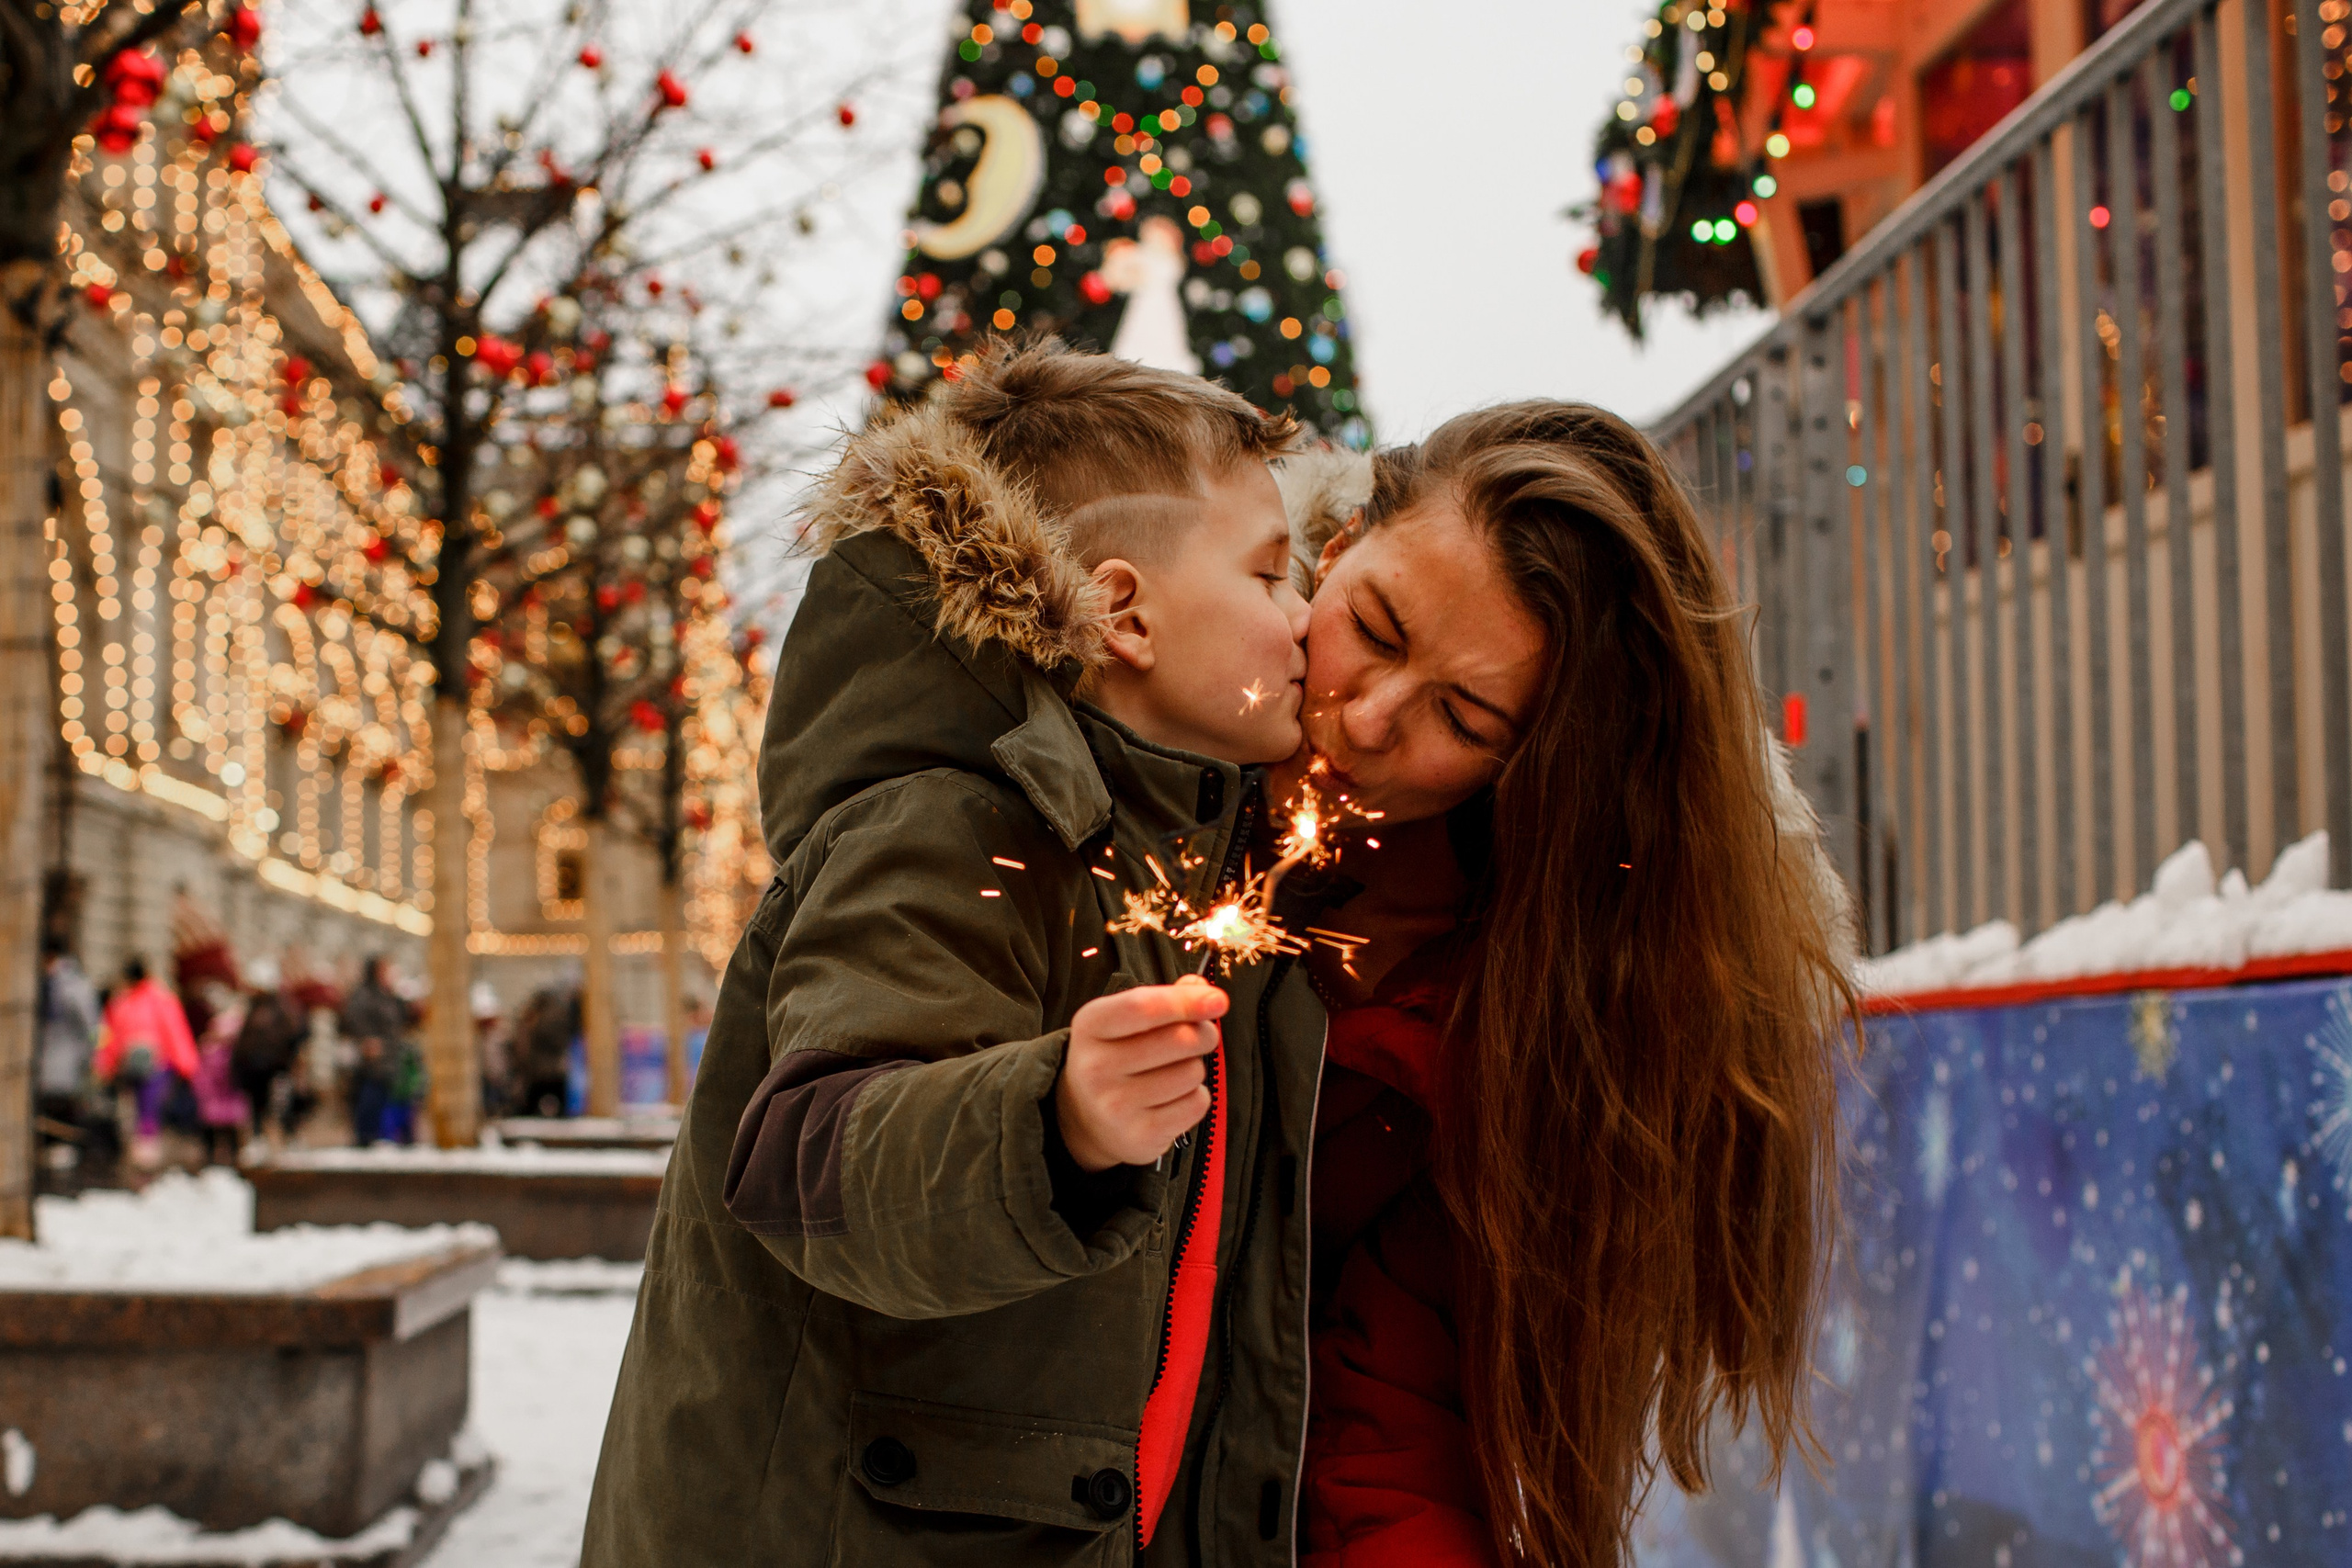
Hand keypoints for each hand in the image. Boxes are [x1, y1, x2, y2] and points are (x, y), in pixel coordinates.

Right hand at [1056, 977, 1226, 1171]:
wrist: (1087, 1117)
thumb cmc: (1118, 1055)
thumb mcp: (1127, 1020)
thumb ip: (1166, 999)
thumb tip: (1203, 990)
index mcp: (1091, 1025)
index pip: (1142, 1007)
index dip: (1185, 1002)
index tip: (1218, 1000)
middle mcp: (1095, 1066)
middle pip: (1177, 1040)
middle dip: (1203, 1034)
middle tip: (1201, 1036)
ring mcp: (1114, 1105)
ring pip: (1191, 1073)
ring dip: (1195, 1067)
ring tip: (1174, 1071)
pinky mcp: (1139, 1136)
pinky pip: (1196, 1104)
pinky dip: (1195, 1097)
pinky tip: (1173, 1098)